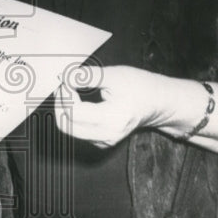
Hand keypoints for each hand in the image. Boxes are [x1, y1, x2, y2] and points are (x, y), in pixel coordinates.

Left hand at [55, 65, 172, 148]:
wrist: (157, 102)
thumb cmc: (139, 87)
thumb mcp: (114, 75)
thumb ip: (87, 77)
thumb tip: (65, 78)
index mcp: (112, 119)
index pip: (73, 112)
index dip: (65, 94)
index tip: (68, 80)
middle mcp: (107, 135)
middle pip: (66, 125)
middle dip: (61, 104)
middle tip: (66, 86)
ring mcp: (104, 141)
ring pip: (70, 129)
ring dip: (65, 110)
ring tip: (74, 92)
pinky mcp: (102, 142)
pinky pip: (78, 131)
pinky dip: (73, 117)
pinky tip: (80, 103)